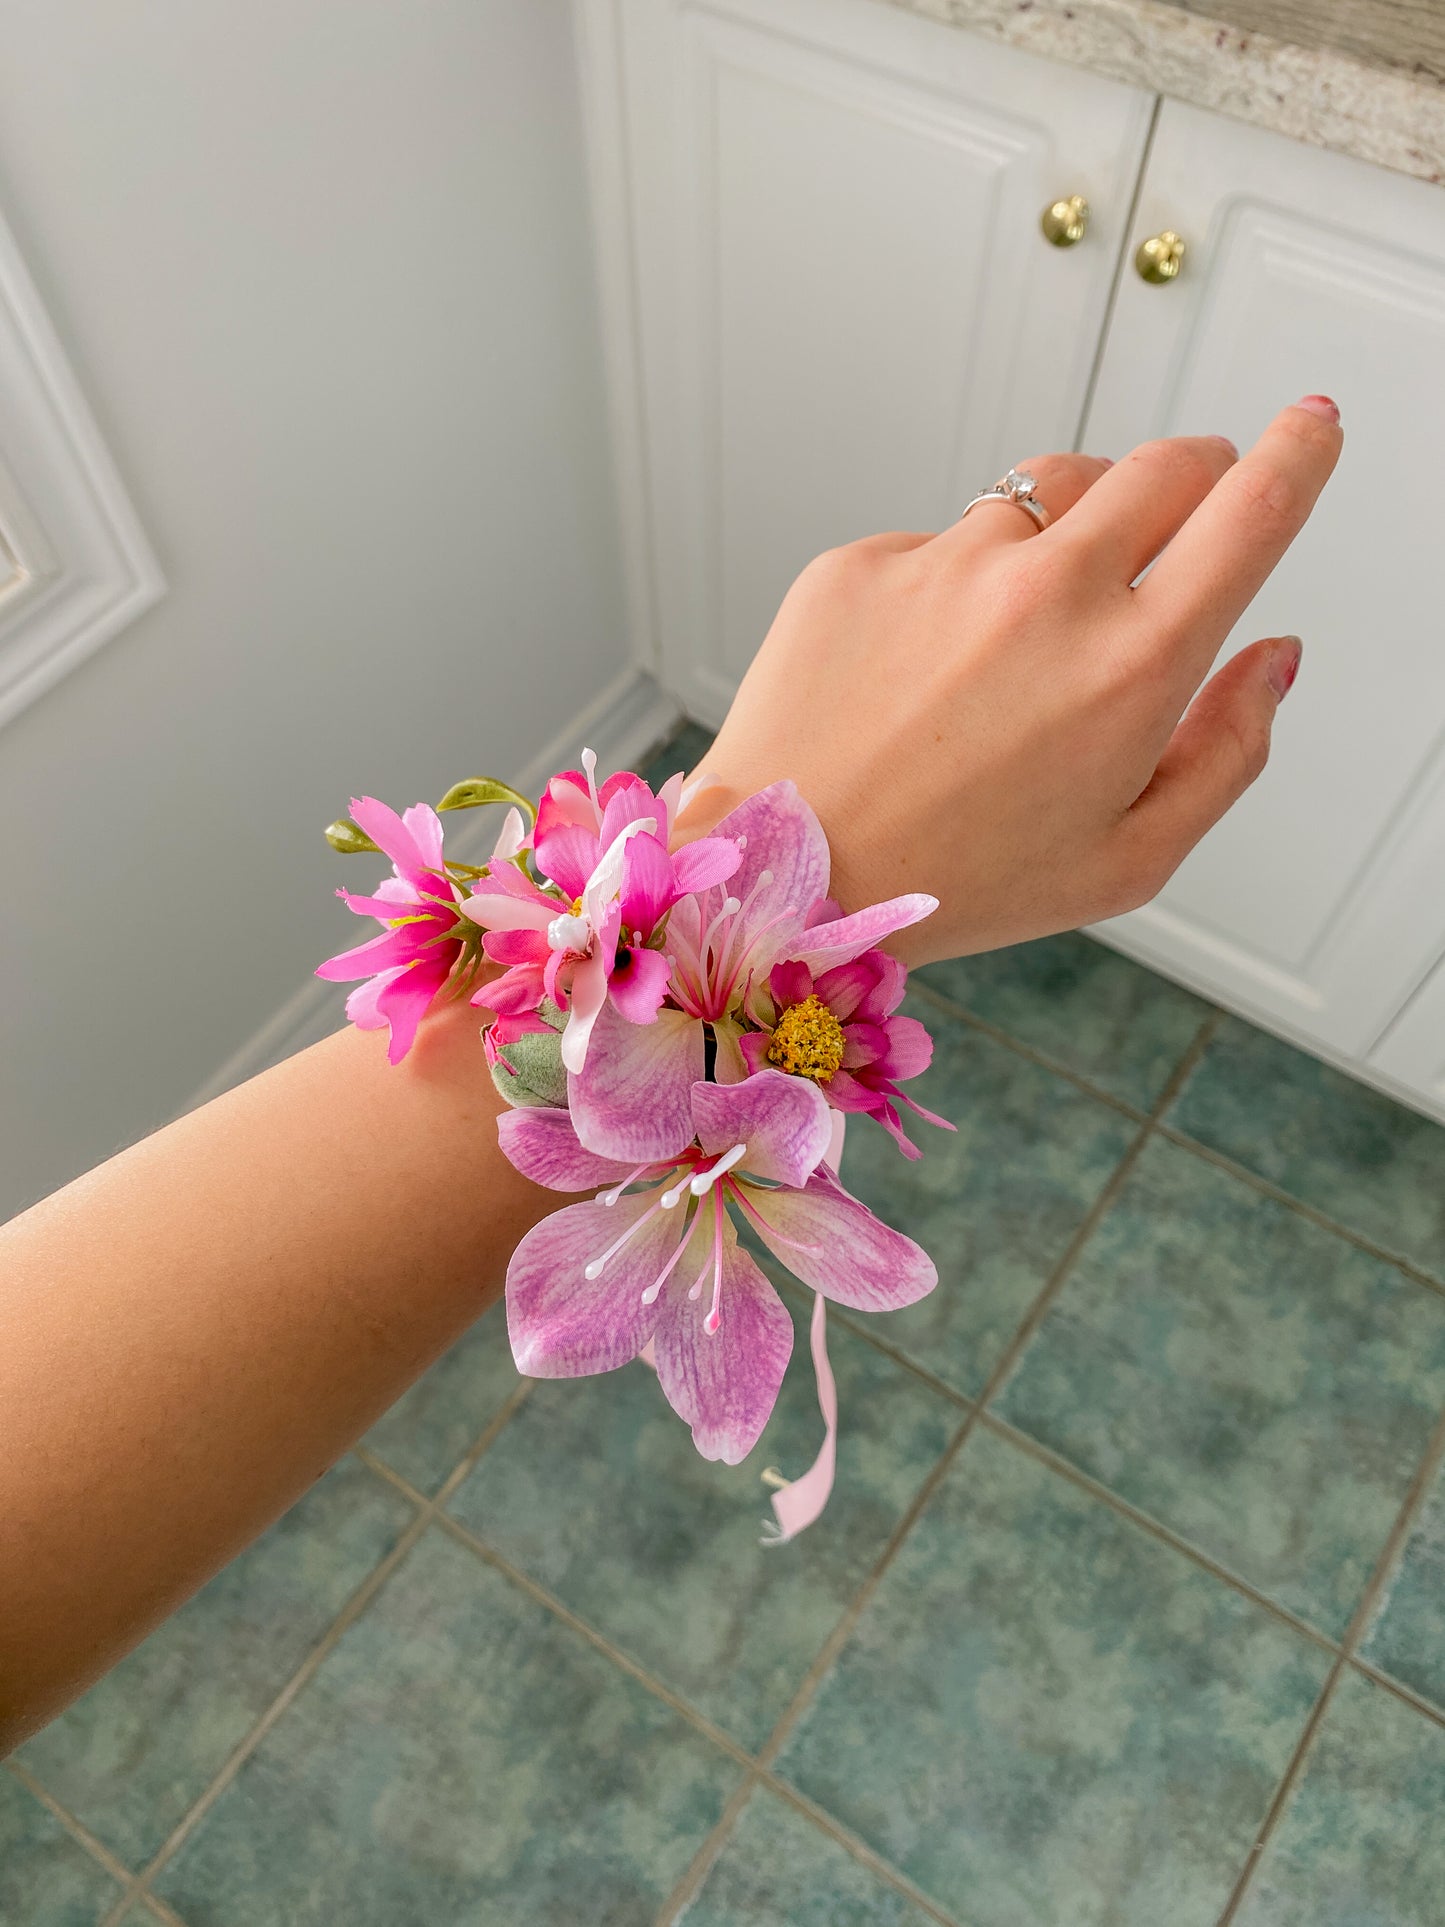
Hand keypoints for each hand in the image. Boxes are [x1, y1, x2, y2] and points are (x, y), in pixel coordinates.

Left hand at [684, 397, 1342, 962]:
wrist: (781, 878)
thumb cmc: (956, 882)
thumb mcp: (1127, 861)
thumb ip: (1228, 754)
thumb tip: (1275, 658)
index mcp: (1133, 666)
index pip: (1251, 510)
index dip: (1298, 454)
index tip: (1311, 426)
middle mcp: (1046, 591)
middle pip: (1163, 466)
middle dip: (1196, 478)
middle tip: (1183, 522)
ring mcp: (946, 563)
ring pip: (1048, 494)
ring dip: (1068, 533)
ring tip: (1024, 638)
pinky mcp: (864, 559)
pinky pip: (942, 541)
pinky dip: (956, 584)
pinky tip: (925, 671)